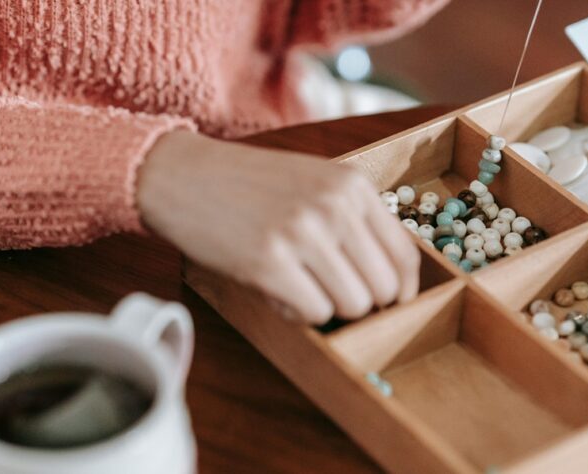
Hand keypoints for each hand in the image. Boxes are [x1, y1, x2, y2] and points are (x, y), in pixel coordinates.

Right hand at [137, 131, 419, 323]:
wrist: (181, 175)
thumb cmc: (248, 186)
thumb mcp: (313, 183)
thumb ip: (353, 220)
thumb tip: (388, 284)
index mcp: (352, 185)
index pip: (405, 255)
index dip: (400, 291)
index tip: (386, 304)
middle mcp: (335, 206)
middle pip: (384, 288)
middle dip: (360, 302)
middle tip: (328, 293)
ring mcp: (302, 233)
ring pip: (354, 306)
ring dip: (328, 308)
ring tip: (297, 286)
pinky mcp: (268, 261)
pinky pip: (314, 313)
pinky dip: (298, 313)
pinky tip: (276, 291)